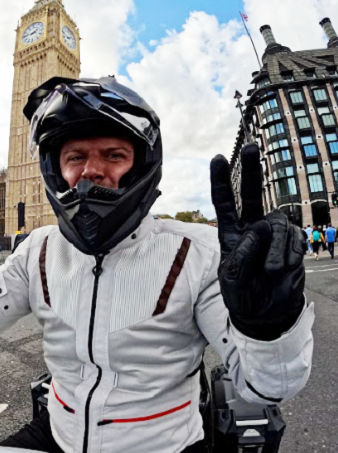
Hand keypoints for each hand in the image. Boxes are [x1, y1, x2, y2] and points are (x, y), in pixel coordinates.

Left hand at [210, 143, 305, 340]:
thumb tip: (257, 229)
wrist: (267, 313)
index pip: (223, 204)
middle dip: (250, 171)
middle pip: (250, 195)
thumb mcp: (233, 280)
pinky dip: (288, 255)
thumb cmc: (243, 295)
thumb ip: (242, 256)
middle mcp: (251, 229)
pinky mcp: (292, 243)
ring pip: (275, 224)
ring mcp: (273, 235)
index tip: (217, 158)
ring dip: (274, 249)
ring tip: (270, 271)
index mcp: (230, 234)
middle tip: (251, 146)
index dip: (220, 182)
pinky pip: (293, 240)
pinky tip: (283, 269)